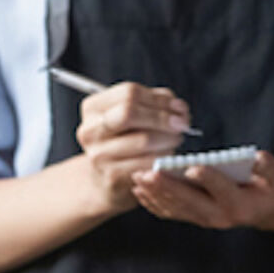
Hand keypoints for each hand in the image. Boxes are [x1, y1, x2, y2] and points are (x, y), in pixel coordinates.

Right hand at [75, 82, 190, 212]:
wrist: (107, 179)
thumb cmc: (126, 140)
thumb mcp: (135, 117)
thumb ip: (157, 104)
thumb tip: (179, 109)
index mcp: (93, 107)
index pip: (129, 93)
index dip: (160, 99)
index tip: (180, 108)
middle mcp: (90, 129)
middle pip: (129, 112)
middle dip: (162, 117)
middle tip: (182, 125)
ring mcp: (98, 154)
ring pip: (143, 139)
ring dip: (168, 139)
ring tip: (175, 140)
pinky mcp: (111, 175)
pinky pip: (147, 162)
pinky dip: (164, 157)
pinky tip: (167, 156)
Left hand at [130, 150, 273, 230]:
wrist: (269, 210)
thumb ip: (269, 168)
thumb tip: (257, 157)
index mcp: (241, 203)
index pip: (222, 188)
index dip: (208, 178)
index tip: (192, 167)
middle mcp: (220, 215)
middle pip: (190, 200)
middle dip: (168, 187)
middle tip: (148, 173)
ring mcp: (205, 219)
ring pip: (176, 208)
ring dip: (155, 194)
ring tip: (137, 178)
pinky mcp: (196, 218)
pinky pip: (171, 212)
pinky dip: (154, 202)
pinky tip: (139, 190)